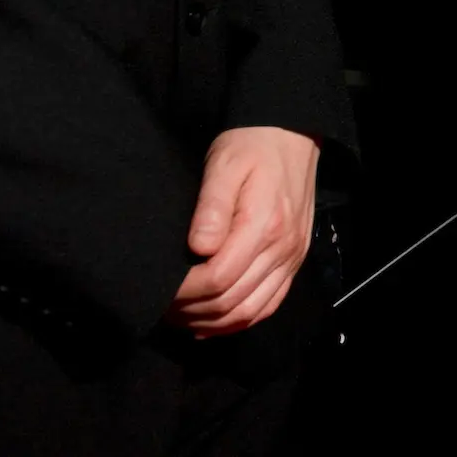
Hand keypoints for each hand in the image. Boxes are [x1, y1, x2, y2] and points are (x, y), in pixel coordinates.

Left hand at [165, 126, 320, 338]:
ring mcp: (292, 257)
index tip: (161, 287)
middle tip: (162, 306)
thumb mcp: (224, 164)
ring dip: (213, 321)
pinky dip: (240, 321)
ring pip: (251, 310)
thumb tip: (198, 247)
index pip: (219, 278)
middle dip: (192, 311)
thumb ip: (211, 206)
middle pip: (233, 301)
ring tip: (181, 316)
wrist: (292, 134)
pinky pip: (269, 304)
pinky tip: (212, 322)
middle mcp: (283, 247)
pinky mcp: (295, 259)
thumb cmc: (251, 146)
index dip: (185, 291)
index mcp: (264, 225)